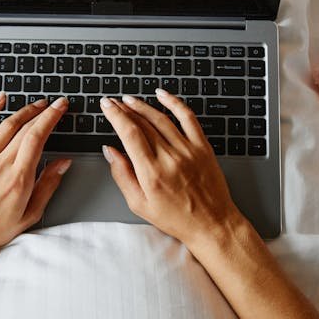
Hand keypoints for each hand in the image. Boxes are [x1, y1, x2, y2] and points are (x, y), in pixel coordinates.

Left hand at [0, 94, 71, 258]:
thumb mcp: (30, 214)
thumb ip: (48, 185)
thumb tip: (63, 163)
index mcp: (19, 178)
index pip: (37, 138)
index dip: (51, 117)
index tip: (61, 106)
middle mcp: (1, 164)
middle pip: (25, 128)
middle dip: (43, 111)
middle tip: (55, 104)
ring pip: (6, 125)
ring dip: (24, 110)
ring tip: (37, 104)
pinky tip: (0, 99)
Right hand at [99, 89, 246, 248]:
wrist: (212, 224)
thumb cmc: (176, 218)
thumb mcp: (139, 204)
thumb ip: (122, 175)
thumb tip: (110, 151)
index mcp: (151, 173)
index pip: (129, 133)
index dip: (115, 115)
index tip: (106, 105)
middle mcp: (170, 158)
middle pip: (143, 123)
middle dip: (124, 109)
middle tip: (113, 102)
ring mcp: (188, 150)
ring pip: (161, 118)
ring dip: (143, 105)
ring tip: (130, 100)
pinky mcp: (203, 147)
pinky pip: (187, 117)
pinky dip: (174, 102)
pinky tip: (162, 94)